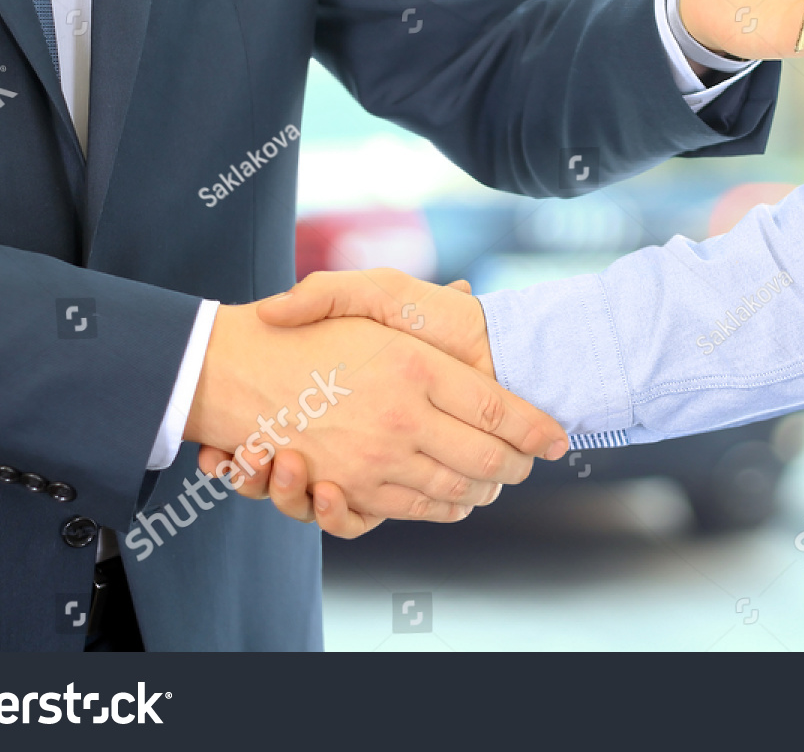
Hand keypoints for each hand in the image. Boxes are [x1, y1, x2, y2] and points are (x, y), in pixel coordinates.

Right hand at [186, 294, 561, 537]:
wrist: (243, 365)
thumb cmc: (322, 325)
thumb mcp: (376, 292)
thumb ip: (419, 291)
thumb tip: (468, 293)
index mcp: (419, 368)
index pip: (500, 411)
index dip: (535, 430)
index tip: (560, 438)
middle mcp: (403, 417)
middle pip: (489, 461)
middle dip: (518, 468)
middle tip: (530, 464)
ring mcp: (378, 457)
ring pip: (454, 491)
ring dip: (486, 491)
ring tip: (498, 481)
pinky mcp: (351, 487)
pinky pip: (409, 511)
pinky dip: (438, 510)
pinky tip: (455, 500)